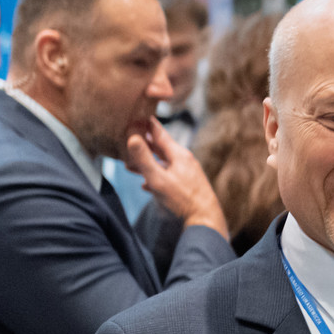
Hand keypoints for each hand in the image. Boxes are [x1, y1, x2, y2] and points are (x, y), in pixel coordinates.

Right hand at [124, 118, 228, 235]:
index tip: (136, 113)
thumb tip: (132, 137)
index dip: (146, 124)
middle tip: (128, 138)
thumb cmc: (182, 200)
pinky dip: (155, 177)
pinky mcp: (187, 186)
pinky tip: (146, 185)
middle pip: (160, 148)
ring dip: (146, 163)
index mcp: (178, 155)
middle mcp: (184, 161)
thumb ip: (144, 159)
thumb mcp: (158, 179)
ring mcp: (187, 173)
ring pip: (163, 164)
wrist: (206, 221)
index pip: (159, 133)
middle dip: (143, 145)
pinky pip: (168, 177)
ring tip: (129, 165)